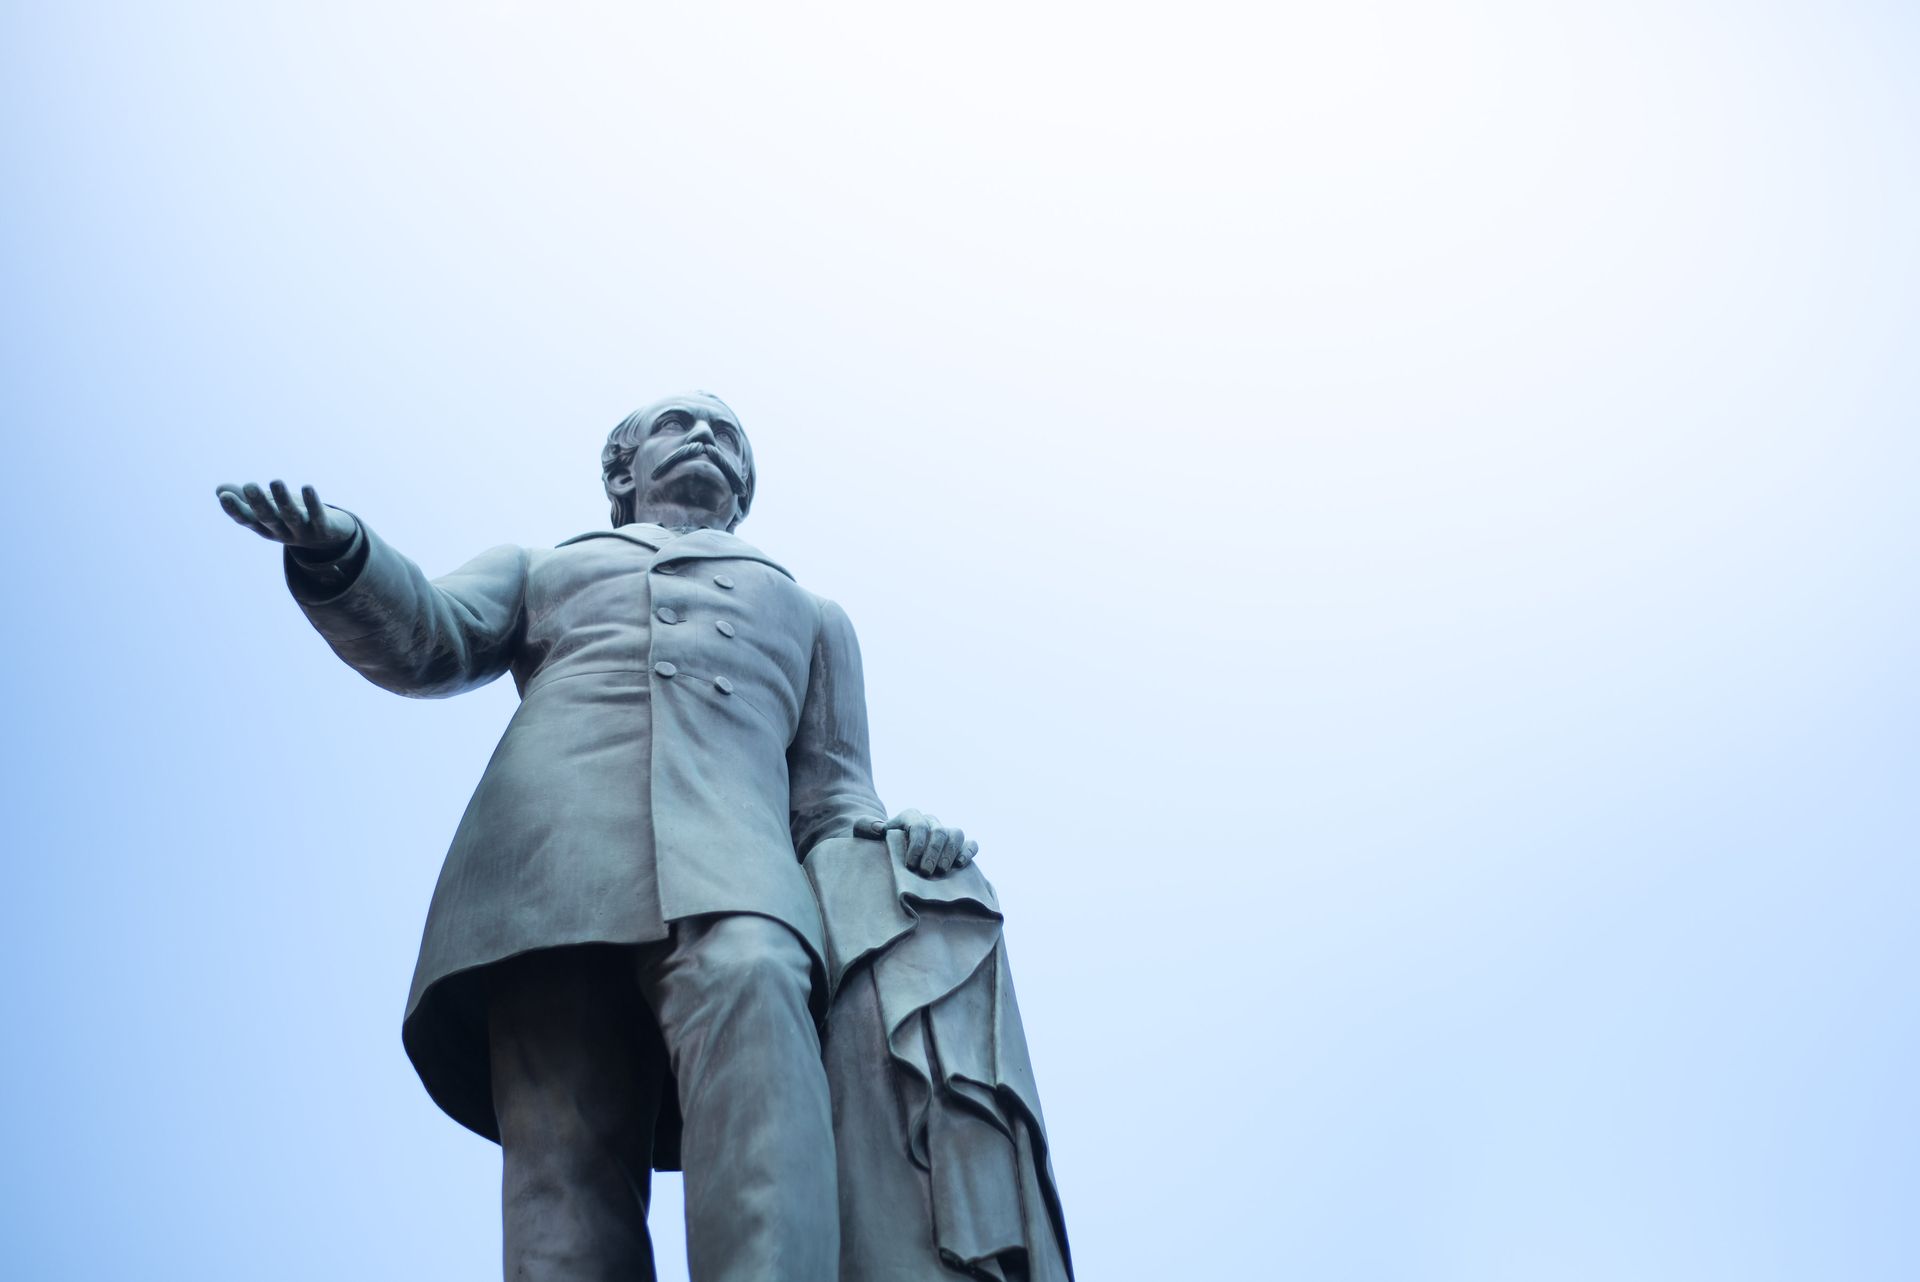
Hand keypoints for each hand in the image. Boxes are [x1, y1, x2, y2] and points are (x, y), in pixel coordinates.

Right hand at [216, 480, 356, 551]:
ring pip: (292, 517)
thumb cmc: (292, 517)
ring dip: (283, 500)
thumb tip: (220, 490)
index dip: (235, 510)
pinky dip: (313, 503)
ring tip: (276, 481)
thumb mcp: (269, 508)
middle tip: (250, 485)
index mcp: (266, 527)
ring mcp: (303, 532)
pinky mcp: (324, 529)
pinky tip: (308, 487)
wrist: (331, 537)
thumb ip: (246, 499)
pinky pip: (318, 516)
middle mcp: (282, 532)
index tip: (224, 496)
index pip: (247, 520)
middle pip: (268, 518)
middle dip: (258, 503)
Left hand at [855, 809, 977, 876]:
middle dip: (933, 853)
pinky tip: (960, 864)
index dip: (917, 844)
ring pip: (956, 833)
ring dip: (950, 853)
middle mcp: (930, 822)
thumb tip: (880, 829)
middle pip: (939, 831)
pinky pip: (970, 843)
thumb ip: (865, 826)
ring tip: (941, 871)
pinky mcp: (958, 847)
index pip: (919, 824)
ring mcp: (945, 834)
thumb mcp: (862, 833)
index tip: (910, 865)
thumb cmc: (874, 845)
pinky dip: (968, 851)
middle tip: (925, 873)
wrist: (885, 854)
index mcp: (909, 817)